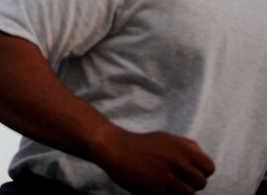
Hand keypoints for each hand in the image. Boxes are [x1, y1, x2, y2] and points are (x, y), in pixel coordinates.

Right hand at [96, 129, 214, 194]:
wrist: (116, 149)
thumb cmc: (141, 144)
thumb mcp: (166, 137)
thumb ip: (187, 145)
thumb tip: (202, 155)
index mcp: (183, 148)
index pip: (209, 168)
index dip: (202, 172)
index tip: (192, 173)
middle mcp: (179, 162)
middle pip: (201, 183)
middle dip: (192, 183)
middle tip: (179, 179)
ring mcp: (168, 176)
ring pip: (189, 193)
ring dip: (180, 191)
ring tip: (169, 184)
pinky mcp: (157, 189)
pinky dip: (168, 194)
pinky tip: (159, 186)